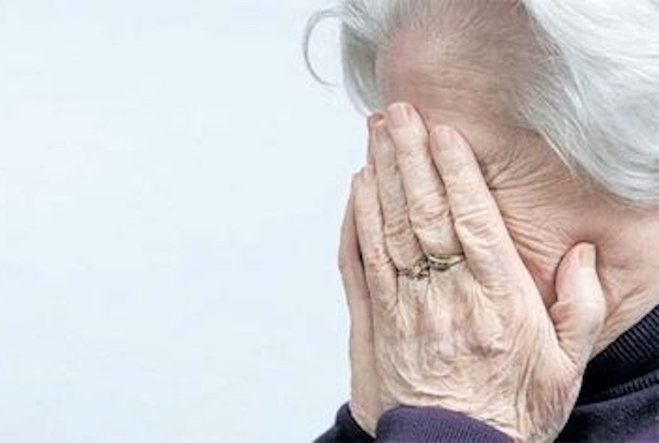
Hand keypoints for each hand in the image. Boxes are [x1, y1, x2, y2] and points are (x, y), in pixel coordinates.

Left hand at [338, 103, 606, 440]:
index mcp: (495, 301)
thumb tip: (583, 255)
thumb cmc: (510, 413)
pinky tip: (355, 192)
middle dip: (408, 156)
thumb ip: (580, 307)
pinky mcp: (369, 324)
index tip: (443, 132)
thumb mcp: (566, 367)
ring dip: (378, 176)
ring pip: (386, 229)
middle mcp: (443, 296)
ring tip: (375, 133)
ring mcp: (400, 307)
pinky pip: (356, 265)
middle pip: (421, 212)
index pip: (471, 220)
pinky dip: (353, 224)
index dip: (454, 171)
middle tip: (398, 112)